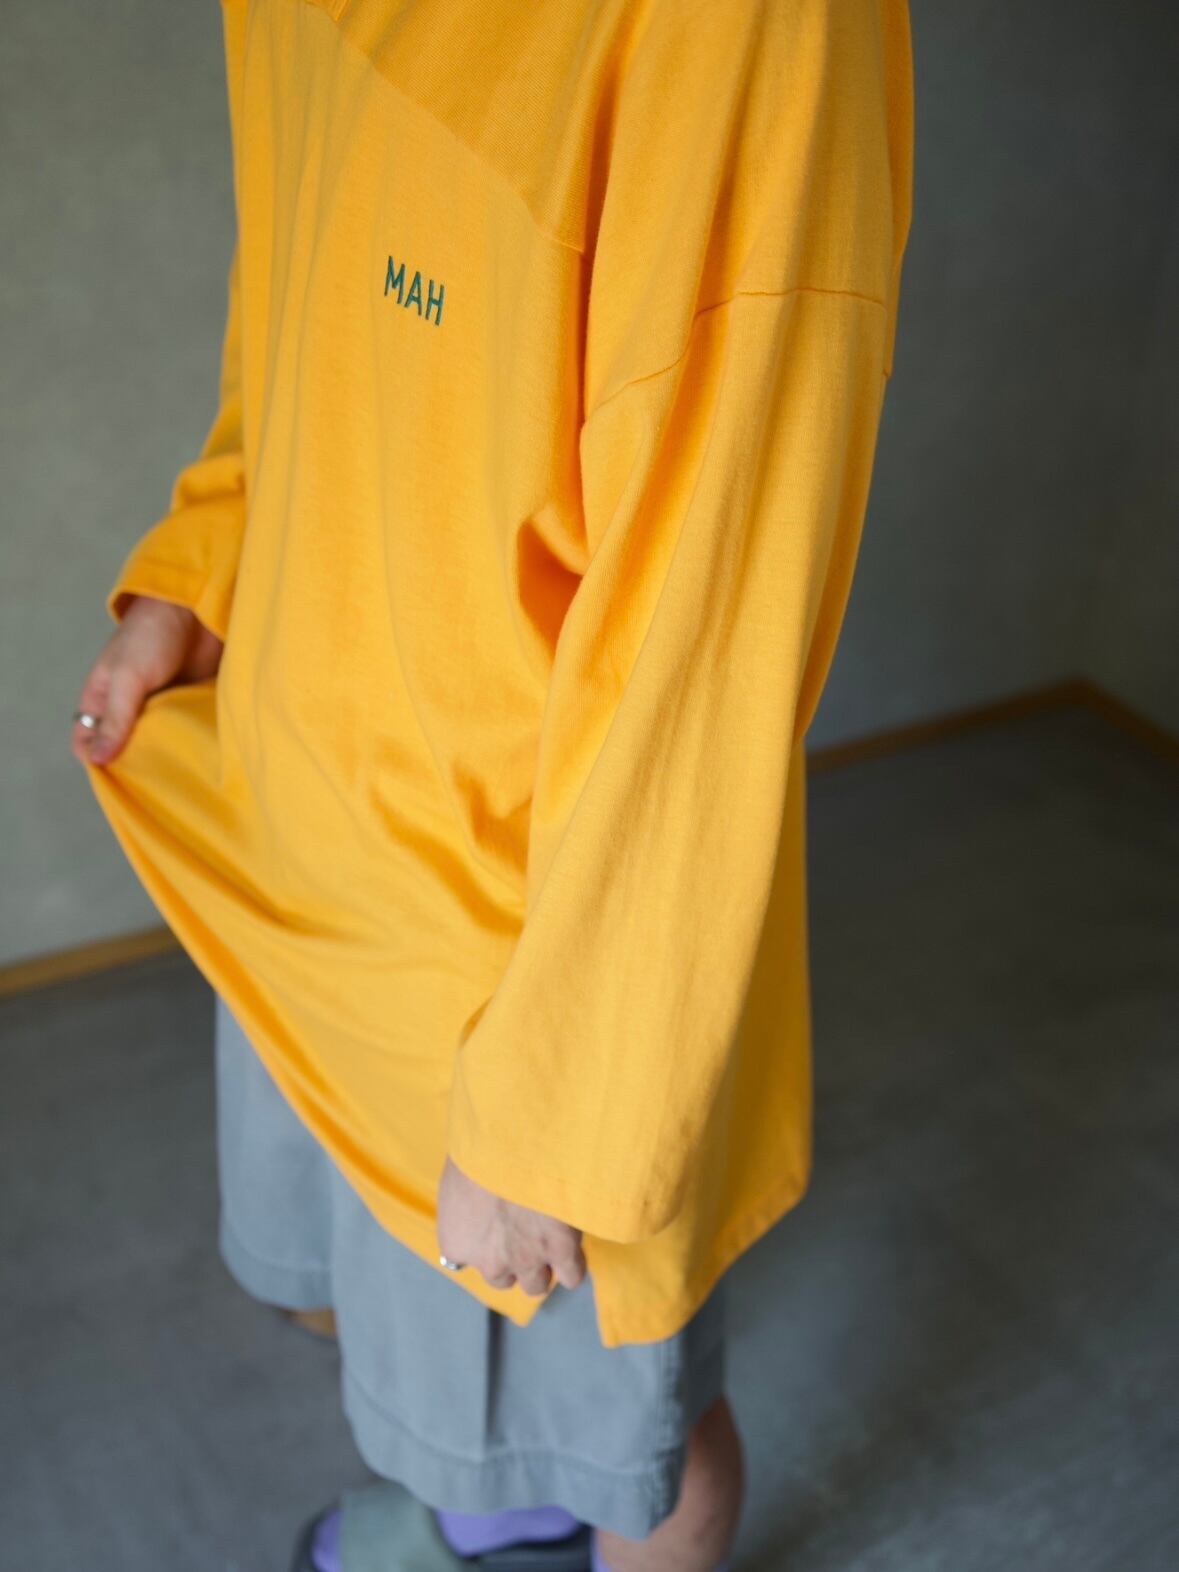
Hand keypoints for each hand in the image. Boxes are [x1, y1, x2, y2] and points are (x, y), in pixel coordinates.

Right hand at [71, 594, 224, 767]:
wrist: (196, 607)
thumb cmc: (152, 634)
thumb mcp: (127, 677)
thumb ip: (116, 718)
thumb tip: (98, 760)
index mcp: (103, 699)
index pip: (89, 741)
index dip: (97, 762)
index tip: (119, 782)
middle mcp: (129, 707)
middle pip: (125, 748)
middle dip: (136, 767)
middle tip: (155, 788)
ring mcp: (161, 706)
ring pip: (157, 744)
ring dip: (166, 758)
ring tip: (180, 779)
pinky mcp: (188, 703)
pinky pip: (186, 731)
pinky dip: (190, 743)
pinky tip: (201, 759)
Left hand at [436, 1155, 587, 1296]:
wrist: (514, 1143)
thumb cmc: (477, 1147)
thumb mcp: (458, 1178)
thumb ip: (467, 1204)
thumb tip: (481, 1200)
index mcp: (456, 1243)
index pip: (465, 1262)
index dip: (483, 1245)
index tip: (492, 1226)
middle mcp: (489, 1261)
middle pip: (502, 1279)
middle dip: (511, 1260)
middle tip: (523, 1231)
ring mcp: (526, 1260)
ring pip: (536, 1284)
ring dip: (541, 1266)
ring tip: (549, 1236)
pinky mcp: (560, 1252)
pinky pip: (571, 1275)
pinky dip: (572, 1263)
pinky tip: (572, 1243)